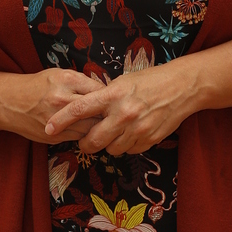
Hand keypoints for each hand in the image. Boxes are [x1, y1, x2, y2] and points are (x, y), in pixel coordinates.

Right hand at [5, 67, 102, 145]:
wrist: (10, 102)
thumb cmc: (38, 86)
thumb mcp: (59, 74)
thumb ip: (82, 82)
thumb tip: (105, 92)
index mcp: (67, 80)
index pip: (100, 91)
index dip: (108, 97)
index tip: (110, 100)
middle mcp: (63, 99)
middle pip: (98, 112)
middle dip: (106, 114)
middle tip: (110, 114)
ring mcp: (58, 120)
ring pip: (90, 128)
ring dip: (96, 127)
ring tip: (98, 123)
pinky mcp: (54, 136)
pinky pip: (78, 137)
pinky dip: (83, 134)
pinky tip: (82, 128)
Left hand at [45, 63, 193, 156]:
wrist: (183, 87)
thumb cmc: (150, 80)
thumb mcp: (124, 82)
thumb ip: (105, 97)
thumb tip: (86, 110)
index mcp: (113, 94)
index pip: (79, 109)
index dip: (61, 121)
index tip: (48, 128)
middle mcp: (123, 113)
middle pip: (93, 140)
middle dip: (85, 144)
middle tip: (85, 141)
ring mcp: (137, 128)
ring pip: (111, 149)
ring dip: (108, 144)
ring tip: (115, 132)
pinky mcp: (149, 139)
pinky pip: (129, 150)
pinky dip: (127, 145)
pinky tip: (132, 133)